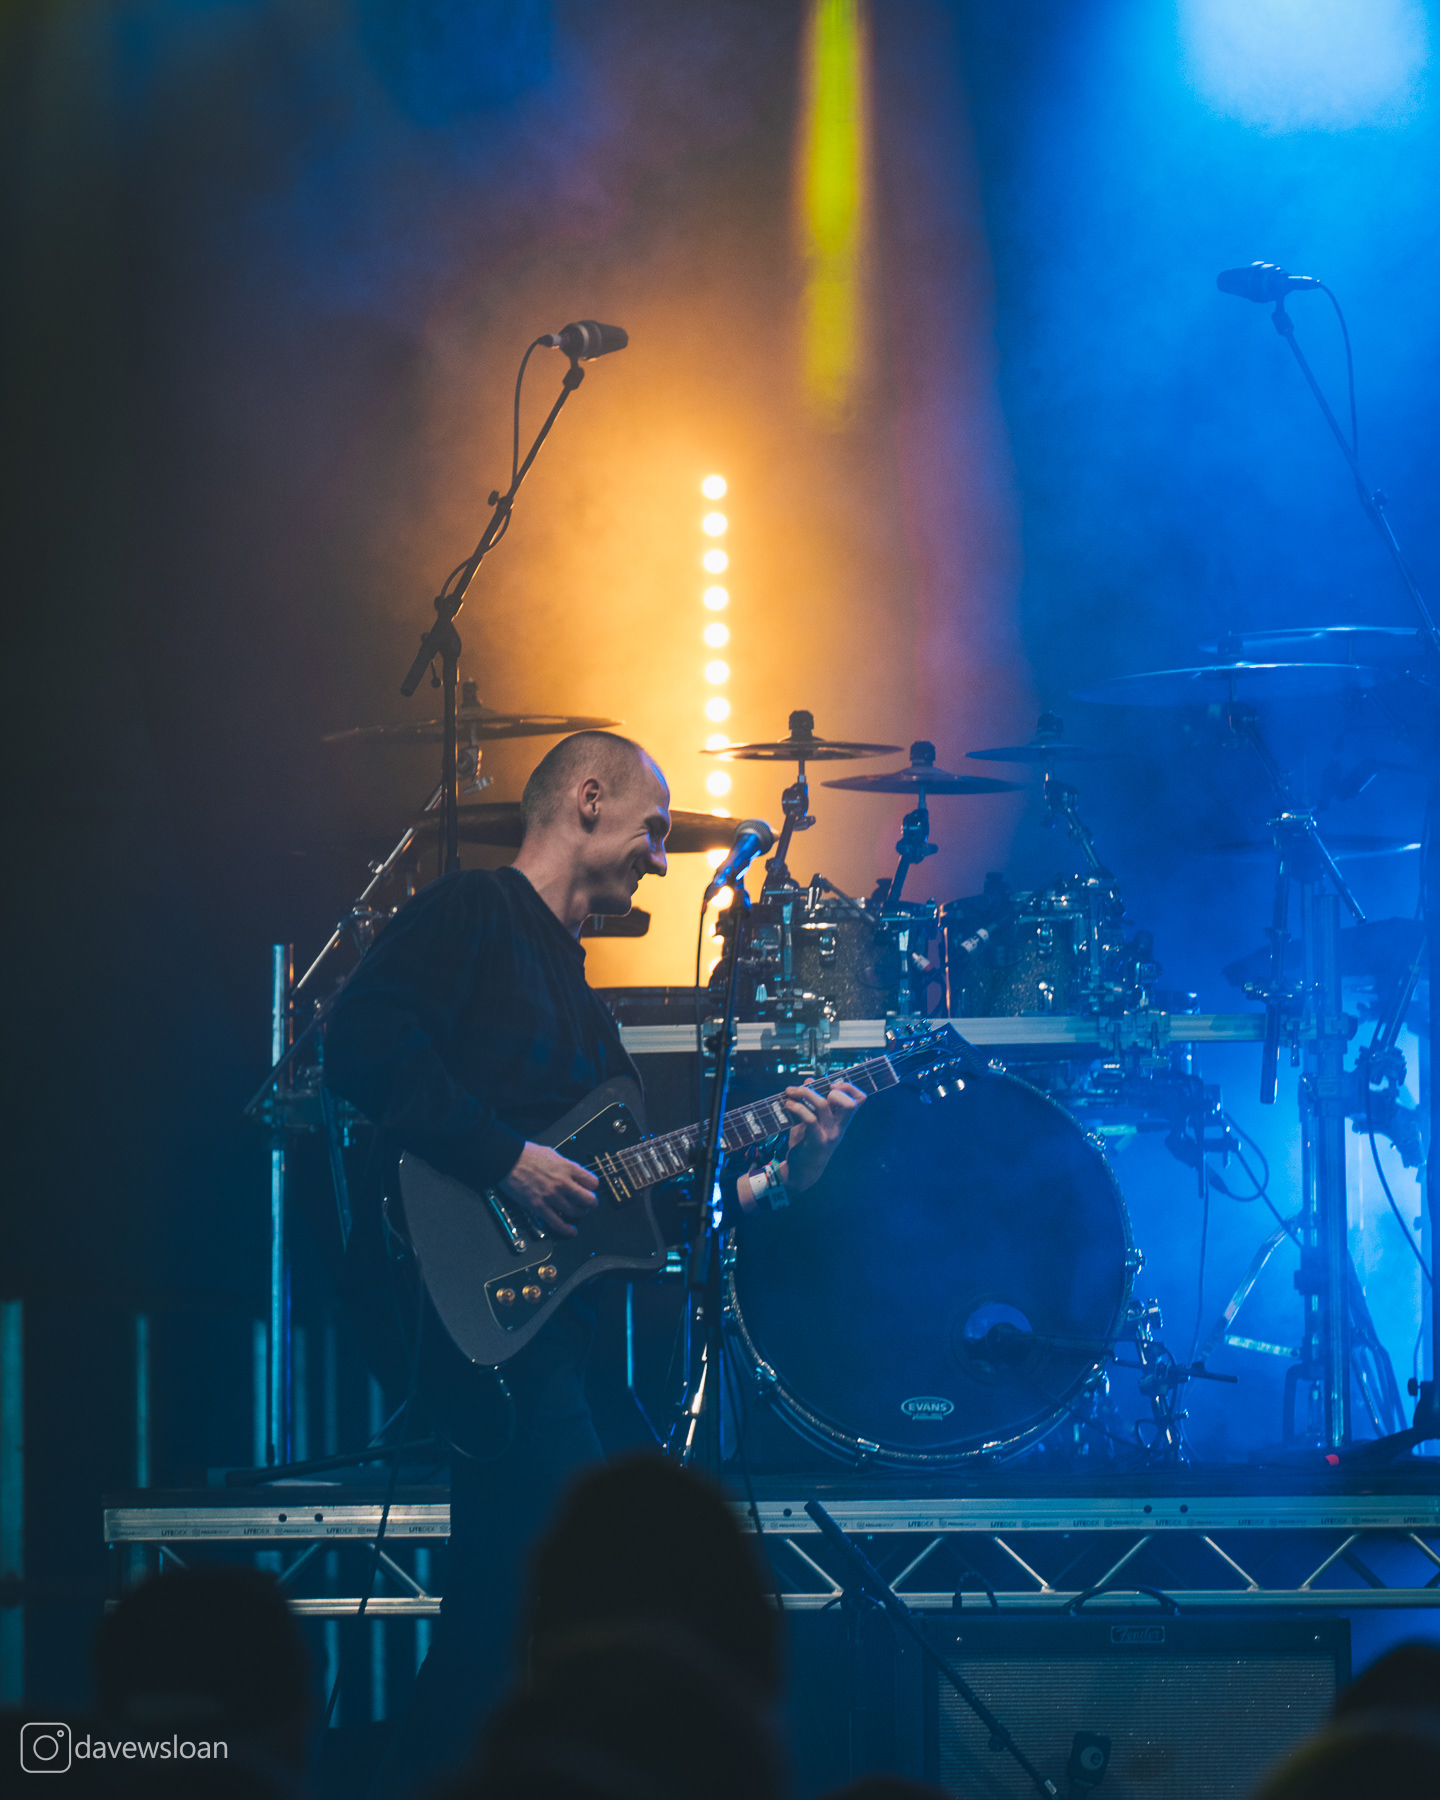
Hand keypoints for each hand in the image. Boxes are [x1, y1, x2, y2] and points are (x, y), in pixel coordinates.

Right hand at [499, 1142, 598, 1236]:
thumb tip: (574, 1173)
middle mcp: (562, 1183)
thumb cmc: (526, 1154)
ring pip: (576, 1212)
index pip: (593, 1182)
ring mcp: (551, 1196)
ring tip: (576, 1212)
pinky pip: (558, 1223)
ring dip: (578, 1214)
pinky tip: (571, 1231)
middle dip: (590, 1203)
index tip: (589, 1189)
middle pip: (589, 1200)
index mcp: (567, 1168)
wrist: (507, 1160)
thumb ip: (566, 1165)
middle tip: (587, 1203)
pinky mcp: (539, 1207)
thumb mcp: (553, 1153)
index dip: (592, 1187)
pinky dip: (567, 1230)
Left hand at [778, 1079, 865, 1193]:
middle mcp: (839, 1127)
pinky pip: (810, 1119)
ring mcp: (829, 1135)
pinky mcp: (816, 1141)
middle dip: (832, 1089)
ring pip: (823, 1105)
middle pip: (849, 1103)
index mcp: (842, 1121)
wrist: (801, 1172)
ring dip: (805, 1093)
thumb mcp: (811, 1122)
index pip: (860, 1100)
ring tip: (790, 1092)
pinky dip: (798, 1108)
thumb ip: (811, 1103)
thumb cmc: (806, 1143)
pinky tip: (788, 1105)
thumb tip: (809, 1081)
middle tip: (812, 1087)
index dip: (849, 1087)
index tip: (831, 1083)